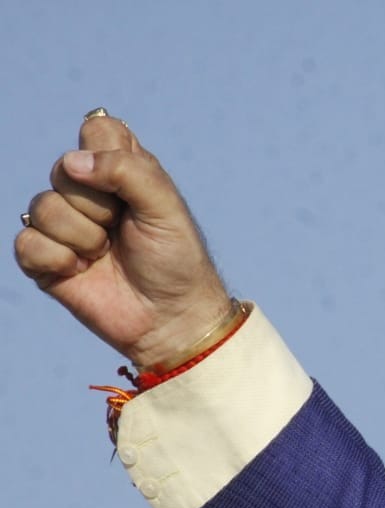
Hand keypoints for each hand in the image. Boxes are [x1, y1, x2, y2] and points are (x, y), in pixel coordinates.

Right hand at [14, 109, 229, 367]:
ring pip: (42, 207)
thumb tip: (72, 163)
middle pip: (64, 168)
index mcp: (123, 171)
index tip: (131, 189)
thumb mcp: (165, 208)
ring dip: (82, 237)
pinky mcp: (46, 259)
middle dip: (98, 205)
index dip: (107, 154)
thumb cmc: (176, 260)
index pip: (96, 129)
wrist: (171, 318)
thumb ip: (127, 172)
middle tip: (124, 229)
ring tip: (106, 254)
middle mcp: (89, 193)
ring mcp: (65, 226)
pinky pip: (26, 243)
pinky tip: (83, 272)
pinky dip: (59, 260)